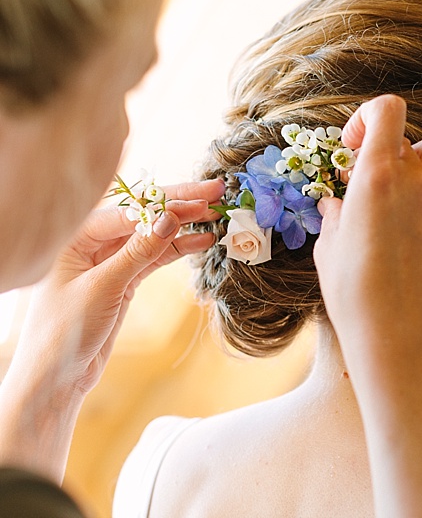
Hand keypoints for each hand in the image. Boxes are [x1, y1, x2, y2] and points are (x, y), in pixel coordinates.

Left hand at [0, 179, 223, 480]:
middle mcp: (90, 242)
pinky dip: (178, 250)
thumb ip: (137, 252)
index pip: (128, 210)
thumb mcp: (103, 287)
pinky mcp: (122, 280)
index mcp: (74, 237)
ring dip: (184, 227)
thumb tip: (170, 218)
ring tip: (217, 216)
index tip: (199, 199)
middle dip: (179, 204)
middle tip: (215, 192)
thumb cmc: (63, 333)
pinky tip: (202, 241)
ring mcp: (108, 261)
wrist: (56, 379)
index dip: (165, 202)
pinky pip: (154, 257)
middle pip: (142, 216)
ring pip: (152, 235)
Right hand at [315, 95, 421, 360]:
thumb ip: (336, 214)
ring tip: (386, 200)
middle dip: (383, 151)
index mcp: (378, 176)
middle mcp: (416, 182)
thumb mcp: (329, 248)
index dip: (367, 117)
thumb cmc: (355, 295)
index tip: (351, 145)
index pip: (388, 109)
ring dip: (409, 167)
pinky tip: (401, 228)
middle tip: (362, 182)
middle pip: (407, 136)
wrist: (400, 336)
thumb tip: (338, 204)